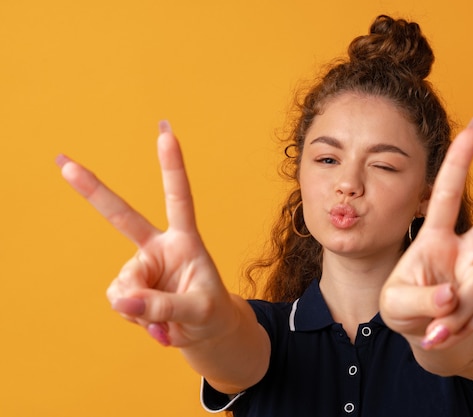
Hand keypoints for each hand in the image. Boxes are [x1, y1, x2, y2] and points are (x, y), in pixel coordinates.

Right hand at [58, 121, 232, 347]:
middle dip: (92, 190)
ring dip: (143, 310)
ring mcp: (142, 267)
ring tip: (167, 321)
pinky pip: (121, 304)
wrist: (207, 330)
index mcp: (185, 240)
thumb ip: (164, 306)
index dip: (172, 166)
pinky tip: (154, 324)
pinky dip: (136, 319)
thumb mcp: (199, 309)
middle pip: (122, 216)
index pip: (178, 198)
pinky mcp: (130, 288)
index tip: (166, 133)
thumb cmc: (211, 312)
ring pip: (124, 287)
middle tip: (63, 163)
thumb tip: (122, 302)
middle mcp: (159, 247)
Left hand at [380, 117, 472, 350]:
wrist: (426, 334)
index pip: (446, 194)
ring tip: (435, 327)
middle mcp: (464, 248)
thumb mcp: (395, 305)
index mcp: (435, 237)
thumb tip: (453, 294)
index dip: (458, 162)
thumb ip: (420, 300)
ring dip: (455, 313)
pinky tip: (448, 329)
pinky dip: (462, 326)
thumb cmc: (404, 308)